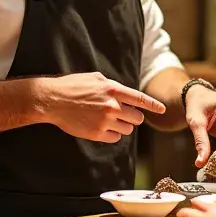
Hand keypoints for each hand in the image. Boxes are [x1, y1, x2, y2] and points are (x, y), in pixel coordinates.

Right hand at [38, 72, 164, 143]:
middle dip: (133, 117)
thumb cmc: (73, 86)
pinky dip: (112, 134)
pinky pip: (115, 138)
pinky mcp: (97, 133)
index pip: (140, 99)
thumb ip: (114, 87)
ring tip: (108, 119)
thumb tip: (126, 95)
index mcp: (113, 90)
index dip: (154, 105)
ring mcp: (105, 121)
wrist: (52, 100)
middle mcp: (112, 105)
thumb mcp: (96, 79)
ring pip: (128, 129)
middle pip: (137, 117)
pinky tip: (102, 127)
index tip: (163, 110)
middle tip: (123, 114)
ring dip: (123, 125)